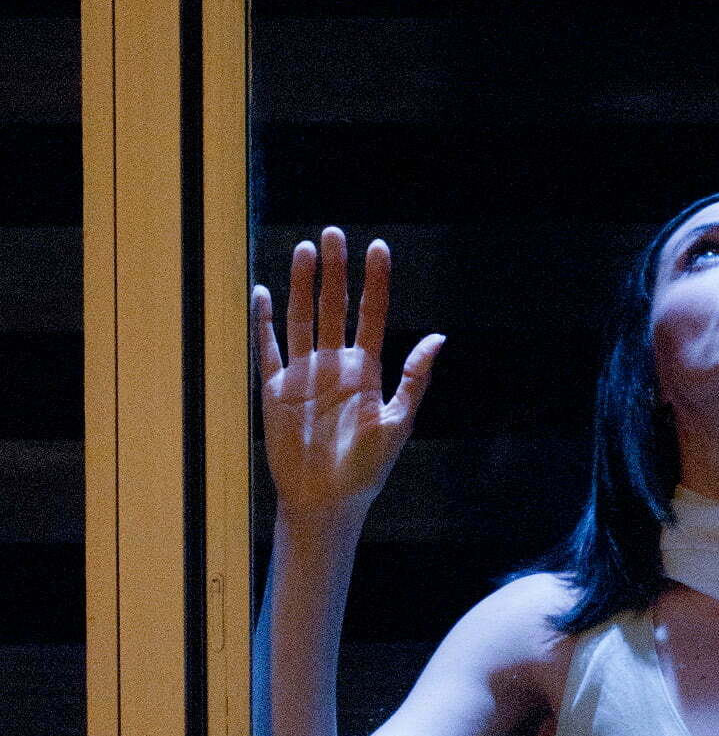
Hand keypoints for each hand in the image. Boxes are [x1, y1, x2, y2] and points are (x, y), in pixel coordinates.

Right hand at [251, 227, 444, 522]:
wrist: (326, 501)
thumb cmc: (366, 470)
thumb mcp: (398, 423)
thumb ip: (414, 379)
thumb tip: (439, 338)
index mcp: (367, 371)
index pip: (371, 314)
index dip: (375, 282)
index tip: (378, 247)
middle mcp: (335, 365)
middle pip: (334, 307)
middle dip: (335, 271)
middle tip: (333, 233)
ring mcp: (304, 374)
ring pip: (302, 318)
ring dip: (302, 285)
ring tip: (305, 250)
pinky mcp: (275, 389)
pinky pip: (267, 349)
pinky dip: (263, 322)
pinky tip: (262, 292)